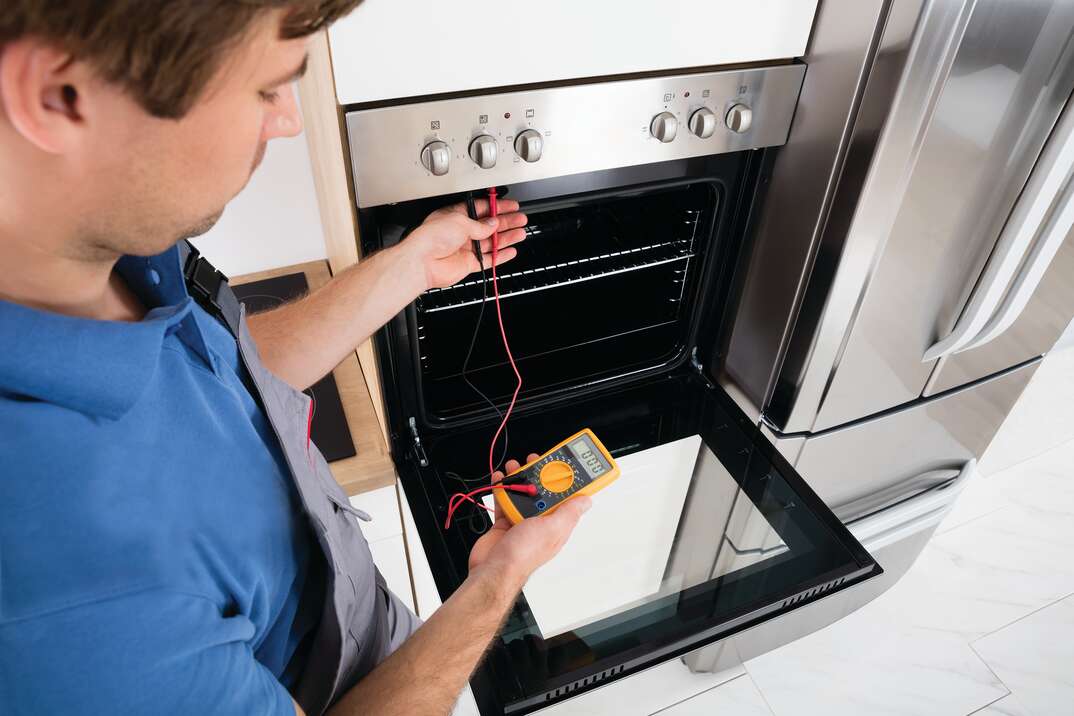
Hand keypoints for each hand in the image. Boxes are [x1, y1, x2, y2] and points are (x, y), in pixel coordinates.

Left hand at [397, 198, 528, 289]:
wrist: (422, 261)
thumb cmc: (432, 237)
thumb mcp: (460, 221)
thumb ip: (480, 224)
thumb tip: (493, 223)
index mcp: (456, 216)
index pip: (481, 209)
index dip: (497, 207)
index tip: (511, 206)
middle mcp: (461, 232)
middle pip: (489, 225)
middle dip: (506, 222)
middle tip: (520, 219)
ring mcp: (465, 248)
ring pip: (491, 242)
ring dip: (506, 238)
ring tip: (520, 233)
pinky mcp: (468, 263)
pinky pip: (488, 259)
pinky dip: (500, 256)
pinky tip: (510, 251)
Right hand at [467, 455, 591, 587]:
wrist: (493, 569)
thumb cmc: (522, 555)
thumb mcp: (552, 529)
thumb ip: (569, 512)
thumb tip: (587, 500)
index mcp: (557, 525)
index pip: (568, 499)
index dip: (568, 481)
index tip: (566, 465)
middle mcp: (541, 523)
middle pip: (544, 492)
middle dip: (540, 475)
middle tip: (535, 461)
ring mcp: (522, 522)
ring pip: (523, 494)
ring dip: (519, 479)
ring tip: (515, 467)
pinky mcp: (506, 522)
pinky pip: (505, 501)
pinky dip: (502, 488)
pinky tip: (501, 479)